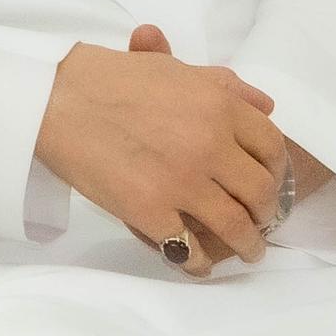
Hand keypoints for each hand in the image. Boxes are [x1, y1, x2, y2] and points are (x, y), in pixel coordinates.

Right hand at [36, 24, 284, 276]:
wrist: (57, 100)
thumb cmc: (110, 79)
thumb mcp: (176, 70)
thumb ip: (225, 86)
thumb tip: (266, 106)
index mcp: (219, 106)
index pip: (271, 146)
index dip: (278, 170)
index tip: (272, 183)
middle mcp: (210, 145)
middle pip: (260, 191)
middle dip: (266, 213)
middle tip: (262, 222)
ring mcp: (182, 182)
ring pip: (234, 226)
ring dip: (247, 245)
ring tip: (248, 252)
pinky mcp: (150, 212)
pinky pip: (187, 249)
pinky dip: (198, 263)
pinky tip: (198, 264)